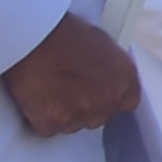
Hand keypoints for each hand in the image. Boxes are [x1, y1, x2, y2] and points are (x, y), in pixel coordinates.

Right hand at [0, 13, 139, 137]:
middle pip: (98, 117)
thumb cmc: (63, 33)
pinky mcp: (55, 122)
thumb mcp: (101, 44)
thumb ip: (110, 69)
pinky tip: (34, 97)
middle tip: (64, 90)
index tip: (97, 96)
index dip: (109, 100)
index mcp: (125, 76)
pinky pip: (47, 128)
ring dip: (60, 114)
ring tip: (46, 89)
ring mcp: (82, 112)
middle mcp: (109, 98)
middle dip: (82, 108)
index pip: (127, 102)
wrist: (34, 35)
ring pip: (71, 125)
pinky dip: (38, 118)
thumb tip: (105, 79)